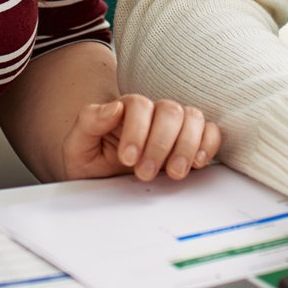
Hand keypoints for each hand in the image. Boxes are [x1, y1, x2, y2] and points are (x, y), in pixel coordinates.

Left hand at [53, 93, 220, 182]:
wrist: (101, 182)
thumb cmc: (90, 161)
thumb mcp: (77, 146)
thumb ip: (89, 122)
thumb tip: (114, 107)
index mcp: (125, 110)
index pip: (139, 105)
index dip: (136, 130)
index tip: (127, 159)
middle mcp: (154, 113)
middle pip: (170, 111)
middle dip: (160, 144)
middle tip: (145, 173)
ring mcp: (175, 127)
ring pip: (193, 118)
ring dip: (187, 146)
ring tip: (174, 173)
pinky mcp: (193, 142)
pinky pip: (211, 131)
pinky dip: (209, 144)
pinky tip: (197, 163)